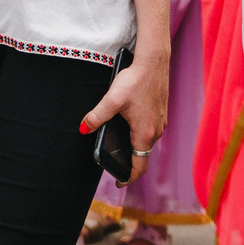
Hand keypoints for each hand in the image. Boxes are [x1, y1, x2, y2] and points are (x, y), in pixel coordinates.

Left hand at [79, 53, 168, 183]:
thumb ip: (97, 116)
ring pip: (146, 141)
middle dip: (128, 160)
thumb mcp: (112, 100)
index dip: (128, 178)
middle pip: (142, 154)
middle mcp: (156, 131)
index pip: (139, 167)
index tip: (118, 183)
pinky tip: (128, 122)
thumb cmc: (134, 80)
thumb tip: (83, 128)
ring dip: (134, 145)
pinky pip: (150, 129)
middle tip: (113, 160)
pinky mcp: (160, 112)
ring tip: (119, 142)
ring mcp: (160, 121)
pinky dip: (140, 133)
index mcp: (144, 134)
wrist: (154, 62)